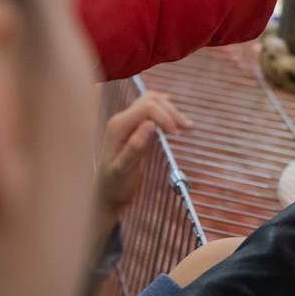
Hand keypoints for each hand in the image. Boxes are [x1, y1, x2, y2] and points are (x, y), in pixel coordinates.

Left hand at [98, 91, 191, 210]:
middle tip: (188, 128)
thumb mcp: (123, 170)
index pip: (147, 108)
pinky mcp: (134, 127)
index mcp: (118, 127)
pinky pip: (150, 109)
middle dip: (171, 111)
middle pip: (151, 101)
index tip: (178, 134)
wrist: (107, 194)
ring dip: (171, 110)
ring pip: (152, 102)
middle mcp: (121, 120)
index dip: (165, 117)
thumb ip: (134, 147)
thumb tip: (150, 125)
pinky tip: (174, 114)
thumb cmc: (114, 185)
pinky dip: (165, 109)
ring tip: (186, 125)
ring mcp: (127, 122)